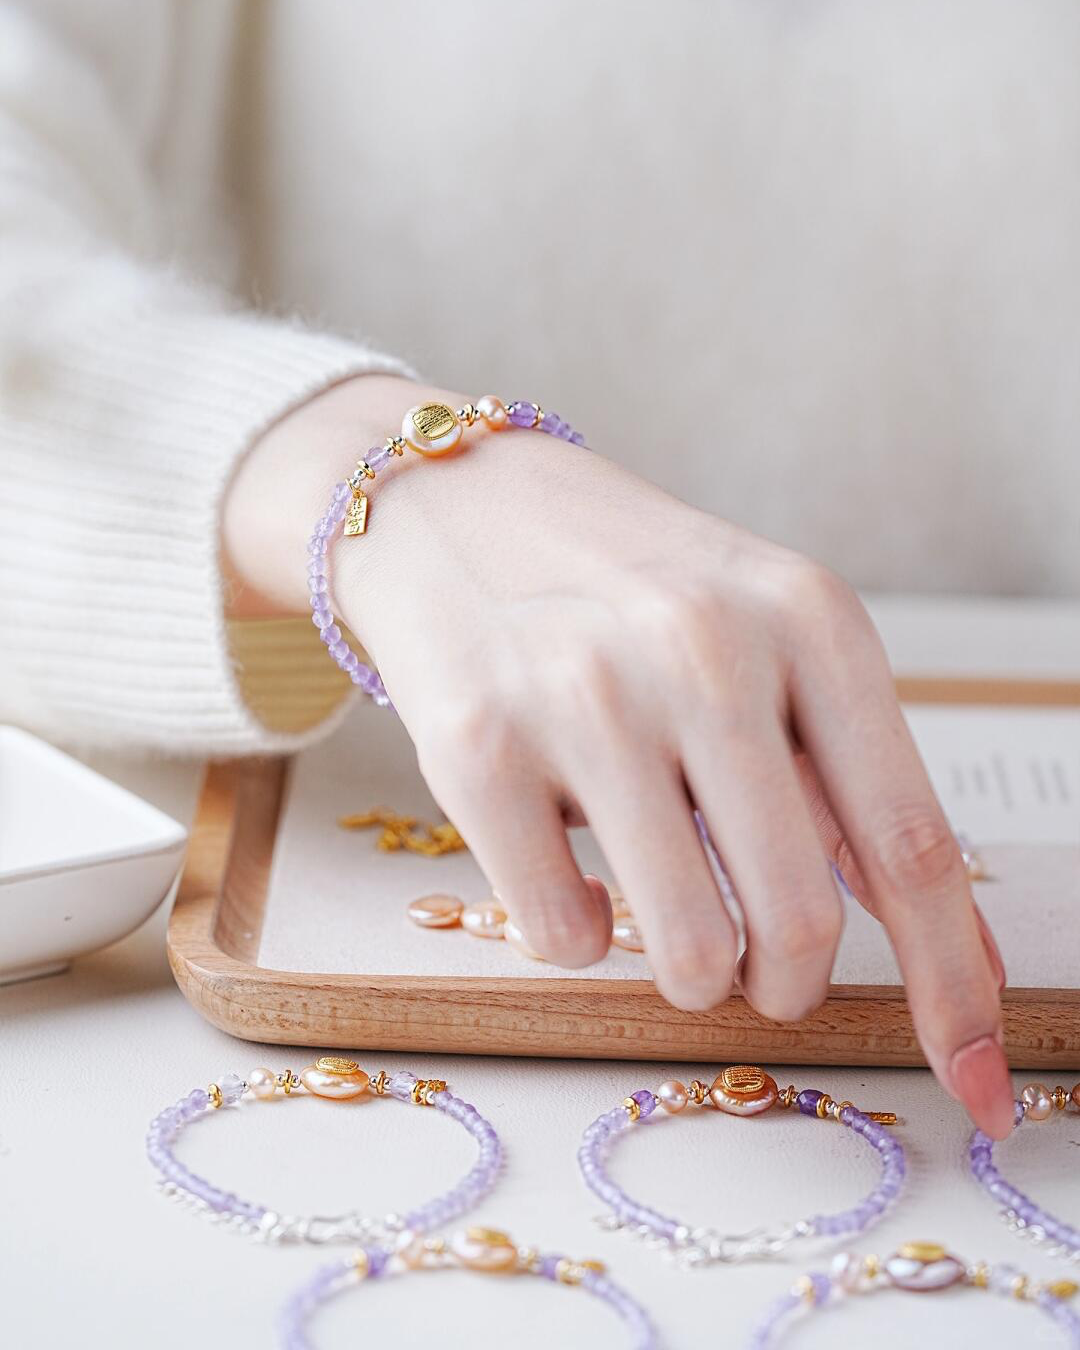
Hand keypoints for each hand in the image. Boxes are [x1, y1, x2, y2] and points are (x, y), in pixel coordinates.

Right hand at [225, 376, 1013, 1137]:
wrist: (454, 505)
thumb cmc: (630, 585)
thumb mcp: (766, 630)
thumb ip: (848, 772)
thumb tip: (951, 943)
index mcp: (809, 617)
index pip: (909, 841)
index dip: (952, 981)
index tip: (975, 1079)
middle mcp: (702, 648)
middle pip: (800, 919)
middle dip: (789, 985)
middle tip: (764, 972)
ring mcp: (582, 697)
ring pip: (686, 950)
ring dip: (695, 975)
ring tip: (674, 924)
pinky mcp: (476, 749)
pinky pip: (562, 936)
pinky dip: (581, 938)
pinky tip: (570, 874)